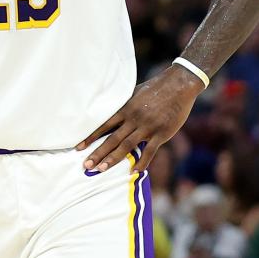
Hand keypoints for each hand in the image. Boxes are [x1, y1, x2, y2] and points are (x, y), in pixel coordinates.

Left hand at [78, 65, 201, 173]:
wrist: (180, 85)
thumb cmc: (157, 87)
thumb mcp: (136, 92)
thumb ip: (126, 105)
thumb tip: (114, 113)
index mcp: (127, 108)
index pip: (104, 125)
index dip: (91, 137)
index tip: (78, 148)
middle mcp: (134, 118)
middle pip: (112, 139)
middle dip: (98, 153)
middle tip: (86, 166)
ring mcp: (148, 127)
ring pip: (127, 146)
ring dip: (113, 159)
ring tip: (101, 170)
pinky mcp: (162, 133)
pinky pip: (149, 151)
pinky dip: (142, 162)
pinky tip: (134, 172)